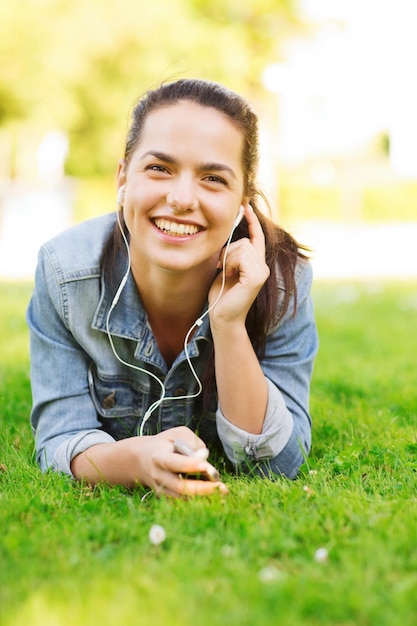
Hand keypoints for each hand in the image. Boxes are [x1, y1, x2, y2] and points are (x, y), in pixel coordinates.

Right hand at [136, 426, 228, 497]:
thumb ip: (191, 441)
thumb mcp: (176, 434)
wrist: (143, 459)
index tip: (205, 465)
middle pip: (179, 487)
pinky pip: (184, 501)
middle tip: (219, 486)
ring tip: (222, 491)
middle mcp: (159, 476)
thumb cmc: (165, 444)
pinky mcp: (167, 497)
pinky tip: (215, 494)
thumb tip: (204, 456)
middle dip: (200, 488)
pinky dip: (199, 499)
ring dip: (203, 496)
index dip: (189, 465)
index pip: (173, 463)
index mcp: (159, 457)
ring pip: (183, 498)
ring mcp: (162, 489)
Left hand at [208, 205, 269, 327]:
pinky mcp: (257, 276)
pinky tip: (228, 275)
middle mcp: (263, 266)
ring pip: (242, 247)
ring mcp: (262, 271)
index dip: (252, 221)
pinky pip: (240, 256)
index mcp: (256, 263)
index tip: (245, 206)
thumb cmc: (221, 294)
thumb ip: (232, 253)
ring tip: (225, 273)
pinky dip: (230, 263)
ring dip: (227, 258)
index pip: (257, 237)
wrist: (222, 316)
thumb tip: (230, 235)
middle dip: (228, 251)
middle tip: (221, 267)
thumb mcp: (225, 268)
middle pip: (245, 241)